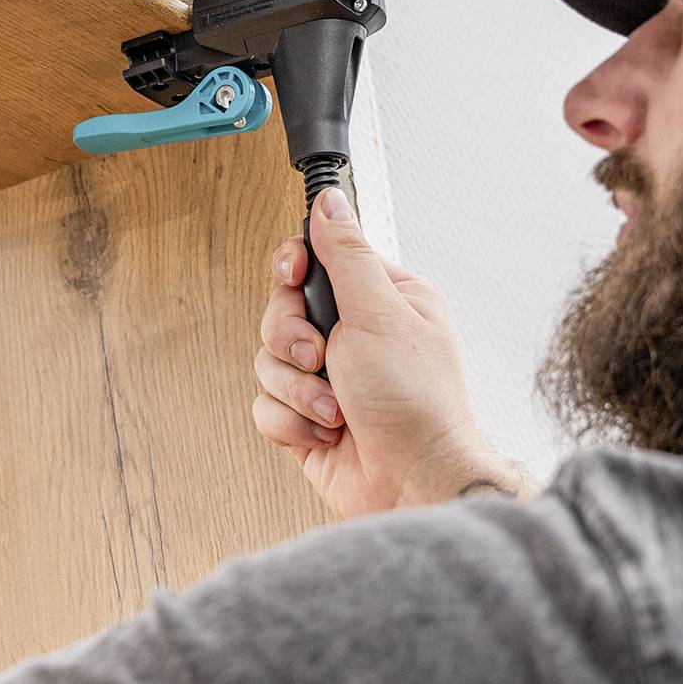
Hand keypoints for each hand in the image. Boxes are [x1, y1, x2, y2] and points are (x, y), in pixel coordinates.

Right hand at [251, 189, 526, 517]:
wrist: (413, 482)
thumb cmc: (415, 402)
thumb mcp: (379, 313)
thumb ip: (346, 255)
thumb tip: (329, 202)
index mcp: (381, 301)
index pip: (316, 261)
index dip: (294, 268)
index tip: (293, 276)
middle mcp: (354, 337)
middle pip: (281, 311)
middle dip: (293, 339)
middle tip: (321, 356)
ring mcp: (329, 379)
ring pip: (269, 361)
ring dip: (297, 389)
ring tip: (334, 407)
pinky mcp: (307, 420)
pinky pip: (266, 406)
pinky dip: (292, 422)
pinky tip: (327, 433)